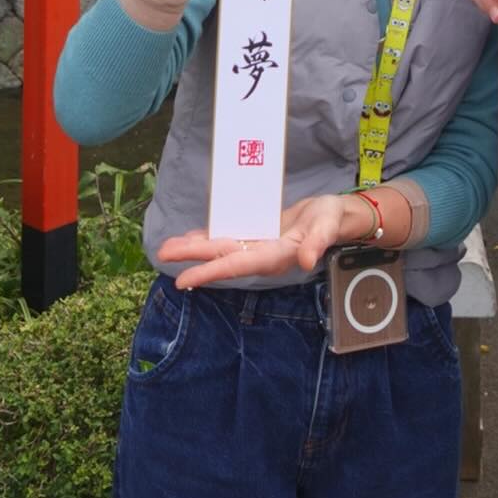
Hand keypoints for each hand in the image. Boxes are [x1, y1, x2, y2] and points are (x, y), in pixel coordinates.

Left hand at [159, 194, 361, 289]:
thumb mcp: (327, 226)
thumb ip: (316, 243)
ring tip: (169, 248)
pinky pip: (228, 239)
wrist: (334, 216)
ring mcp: (257, 246)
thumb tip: (305, 261)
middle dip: (192, 257)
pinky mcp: (257, 236)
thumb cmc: (330, 219)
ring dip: (195, 249)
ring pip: (221, 249)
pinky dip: (209, 238)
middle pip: (221, 258)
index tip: (184, 280)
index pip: (236, 266)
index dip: (209, 273)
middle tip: (162, 254)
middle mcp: (261, 255)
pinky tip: (192, 238)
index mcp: (275, 256)